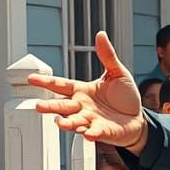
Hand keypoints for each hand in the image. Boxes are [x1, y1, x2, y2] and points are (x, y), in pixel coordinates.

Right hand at [32, 31, 144, 145]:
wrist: (137, 118)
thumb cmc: (125, 97)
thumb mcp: (117, 73)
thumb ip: (107, 56)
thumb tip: (101, 35)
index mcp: (83, 91)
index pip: (61, 85)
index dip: (46, 82)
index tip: (31, 79)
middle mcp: (83, 107)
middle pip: (63, 106)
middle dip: (51, 107)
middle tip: (39, 107)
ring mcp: (91, 120)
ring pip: (75, 121)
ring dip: (68, 123)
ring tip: (61, 124)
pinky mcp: (102, 131)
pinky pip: (95, 132)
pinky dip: (91, 133)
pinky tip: (87, 133)